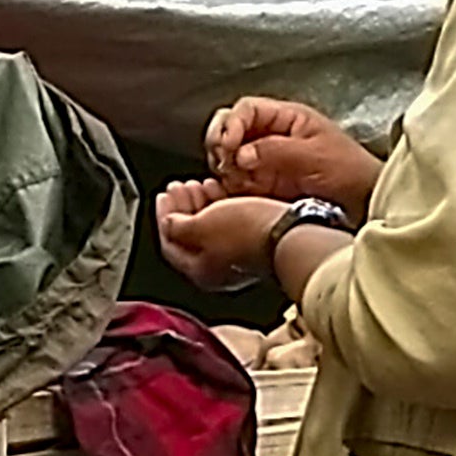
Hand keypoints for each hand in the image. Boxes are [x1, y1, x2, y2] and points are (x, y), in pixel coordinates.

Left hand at [154, 178, 291, 291]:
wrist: (292, 234)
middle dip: (182, 208)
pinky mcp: (256, 246)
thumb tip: (168, 224)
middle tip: (180, 187)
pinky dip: (221, 207)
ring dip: (202, 205)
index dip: (163, 216)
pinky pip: (231, 226)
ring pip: (211, 229)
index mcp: (199, 270)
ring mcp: (238, 258)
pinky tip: (223, 192)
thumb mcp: (201, 225)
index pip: (170, 243)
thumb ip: (177, 226)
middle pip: (190, 236)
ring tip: (202, 185)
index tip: (165, 195)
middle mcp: (217, 269)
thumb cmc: (249, 232)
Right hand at [205, 97, 377, 210]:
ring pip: (226, 155)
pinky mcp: (260, 187)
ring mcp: (264, 162)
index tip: (229, 145)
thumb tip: (240, 154)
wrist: (365, 206)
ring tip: (233, 179)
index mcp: (287, 119)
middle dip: (221, 143)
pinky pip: (231, 181)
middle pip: (228, 128)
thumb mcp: (316, 156)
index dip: (232, 124)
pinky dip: (225, 186)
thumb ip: (276, 151)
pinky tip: (229, 191)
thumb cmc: (352, 174)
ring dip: (222, 165)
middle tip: (225, 161)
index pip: (246, 110)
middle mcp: (270, 137)